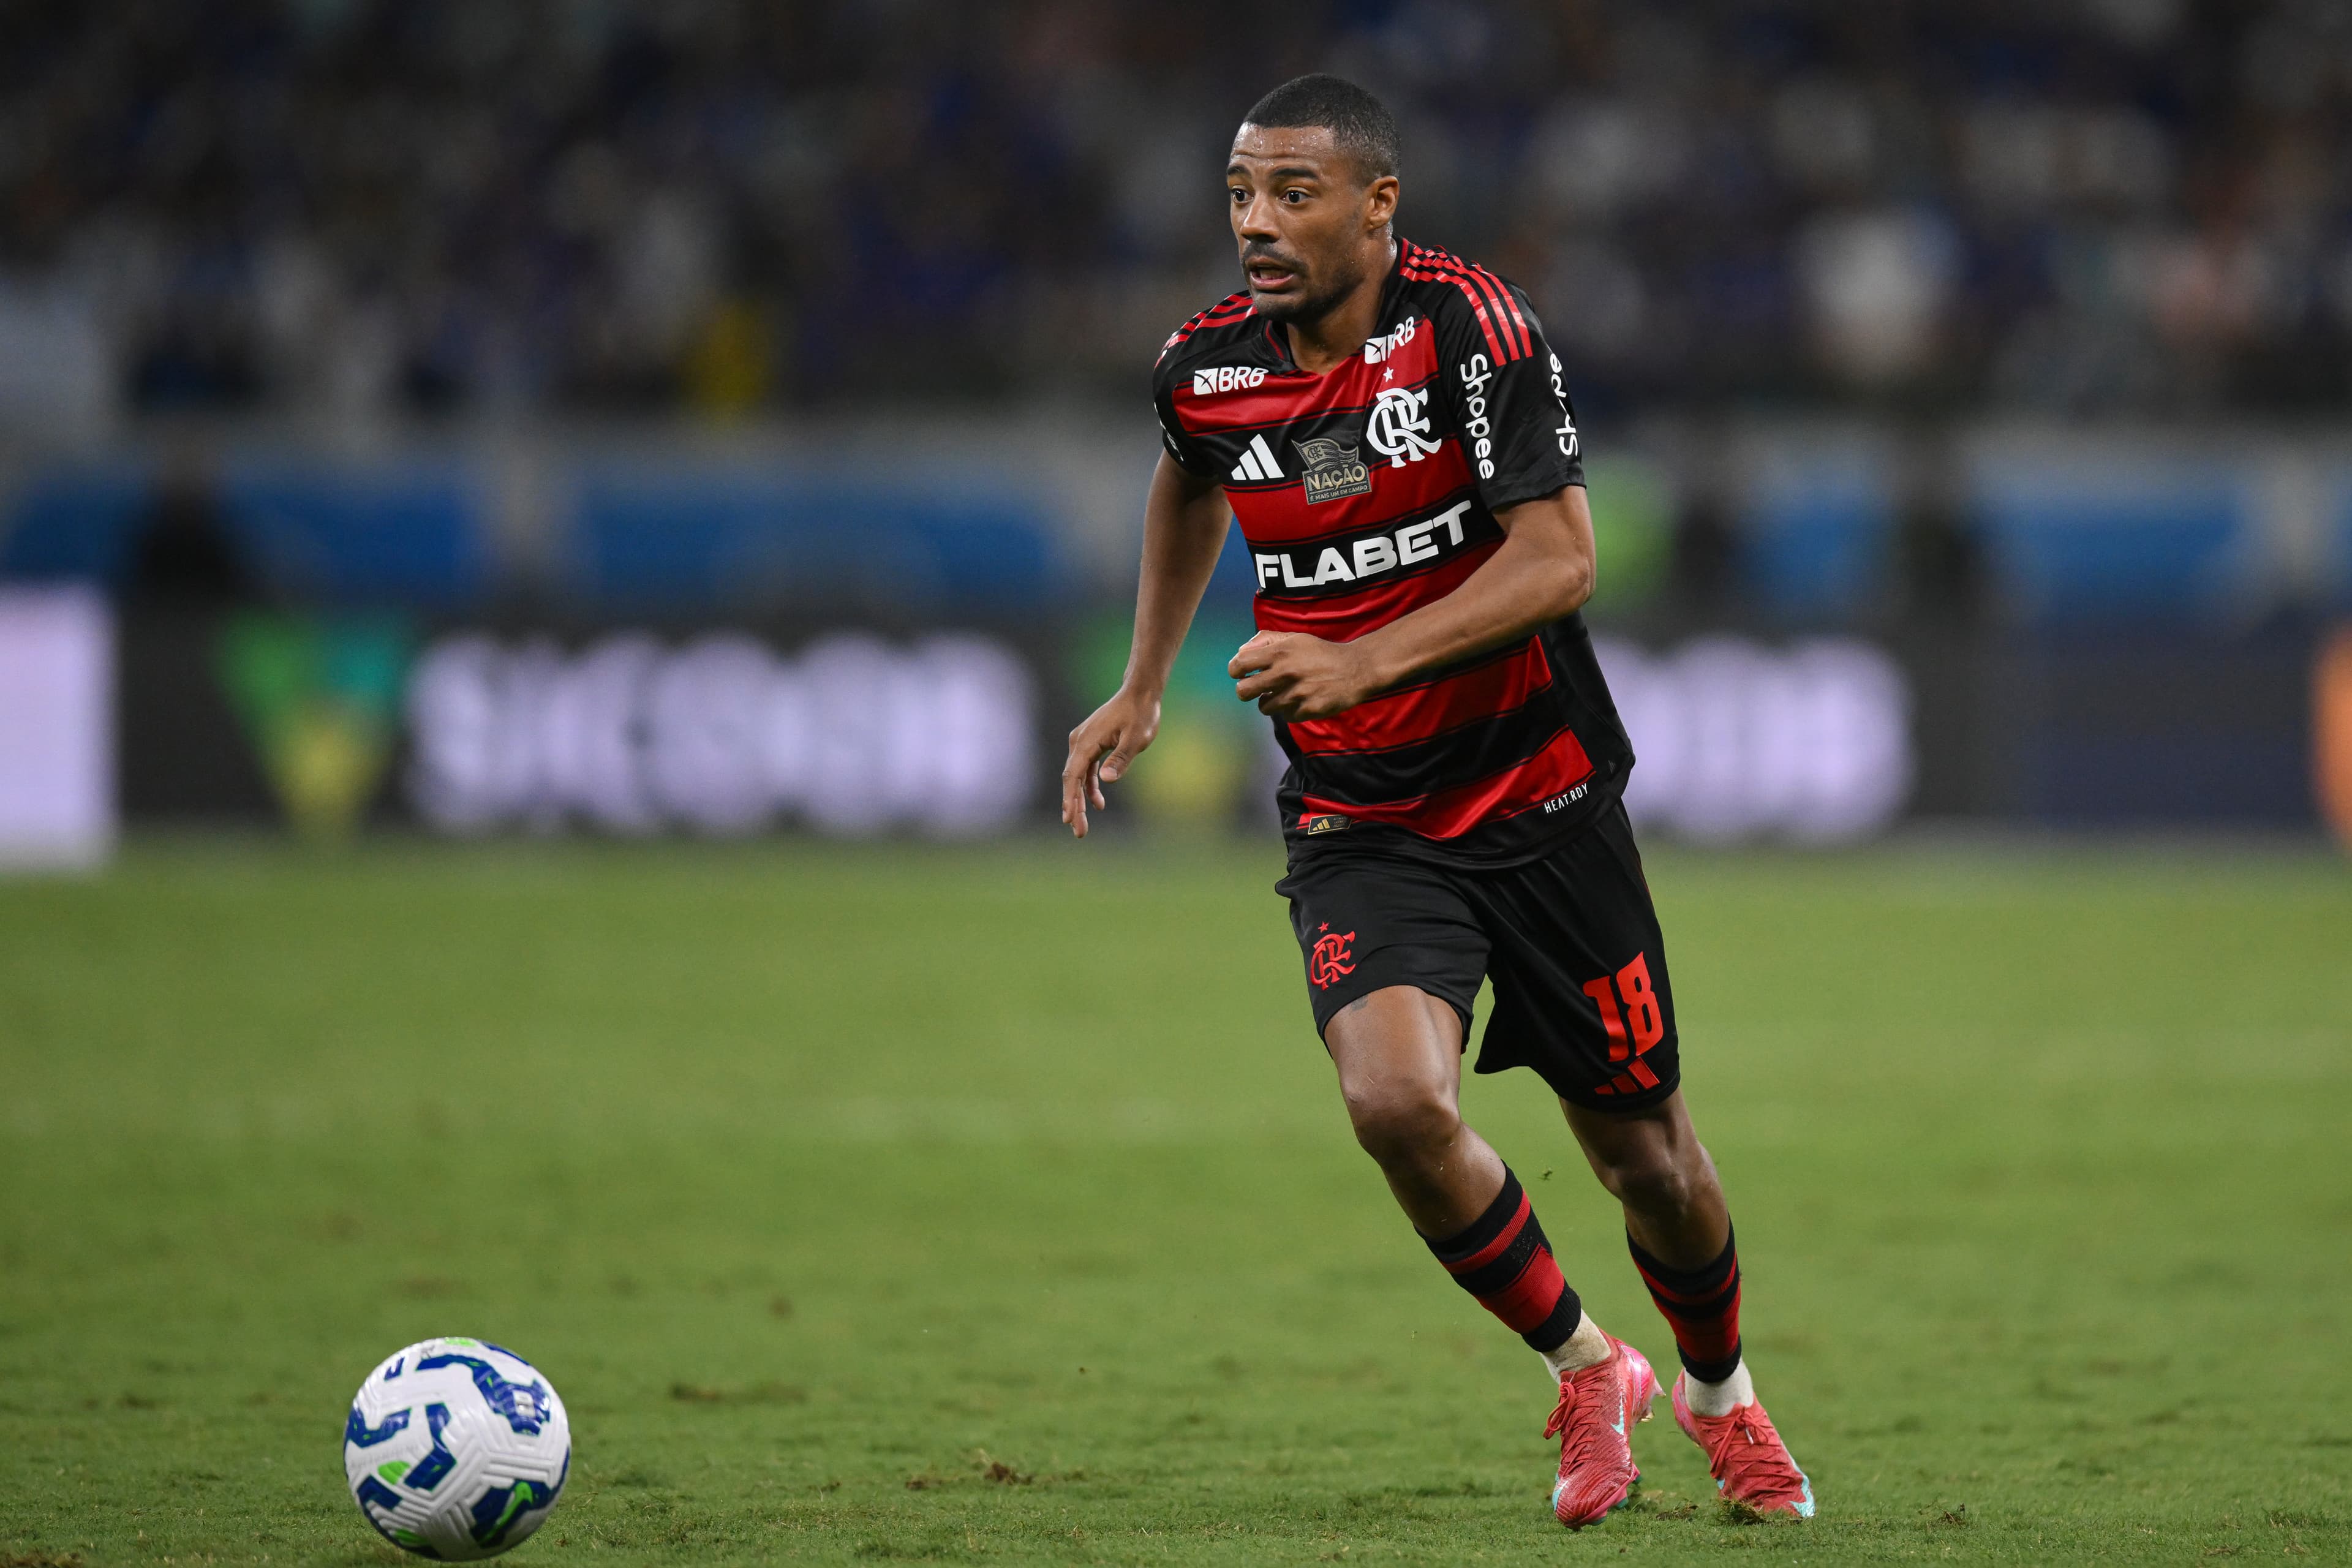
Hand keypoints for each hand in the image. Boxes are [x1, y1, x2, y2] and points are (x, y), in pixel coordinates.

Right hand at [1060, 687, 1160, 838]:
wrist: (1140, 694)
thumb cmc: (1140, 715)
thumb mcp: (1135, 739)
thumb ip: (1121, 759)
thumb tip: (1106, 780)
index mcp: (1086, 742)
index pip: (1072, 775)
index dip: (1070, 799)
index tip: (1069, 819)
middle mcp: (1079, 742)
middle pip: (1071, 779)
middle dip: (1074, 807)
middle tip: (1079, 833)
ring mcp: (1083, 742)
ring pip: (1077, 776)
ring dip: (1080, 799)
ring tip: (1083, 824)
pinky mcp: (1091, 743)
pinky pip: (1085, 769)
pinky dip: (1089, 786)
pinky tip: (1097, 803)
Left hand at [1228, 632, 1378, 719]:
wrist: (1355, 669)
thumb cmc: (1321, 653)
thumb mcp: (1295, 638)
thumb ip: (1266, 641)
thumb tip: (1240, 651)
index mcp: (1280, 652)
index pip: (1240, 663)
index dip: (1236, 670)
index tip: (1241, 673)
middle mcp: (1285, 672)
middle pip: (1244, 691)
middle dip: (1246, 691)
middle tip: (1256, 688)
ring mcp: (1297, 693)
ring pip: (1264, 707)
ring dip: (1270, 701)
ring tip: (1283, 693)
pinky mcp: (1308, 710)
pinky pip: (1285, 716)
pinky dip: (1289, 710)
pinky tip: (1300, 700)